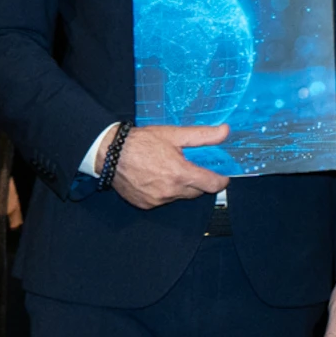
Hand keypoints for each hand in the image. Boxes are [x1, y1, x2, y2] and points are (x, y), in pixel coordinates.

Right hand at [108, 124, 231, 208]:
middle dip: (199, 181)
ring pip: (179, 196)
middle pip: (197, 192)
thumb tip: (225, 132)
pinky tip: (156, 177)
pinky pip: (163, 200)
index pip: (212, 185)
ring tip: (170, 169)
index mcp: (180, 174)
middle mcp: (170, 191)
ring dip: (181, 186)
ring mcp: (157, 200)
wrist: (110, 154)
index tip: (222, 175)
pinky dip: (164, 191)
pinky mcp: (146, 205)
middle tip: (192, 166)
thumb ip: (202, 135)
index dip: (221, 180)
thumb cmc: (141, 142)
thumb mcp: (174, 134)